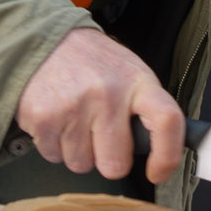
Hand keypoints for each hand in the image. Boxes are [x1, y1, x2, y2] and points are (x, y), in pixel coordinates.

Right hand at [15, 27, 186, 182]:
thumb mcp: (128, 72)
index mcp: (137, 81)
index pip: (167, 121)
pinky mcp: (43, 117)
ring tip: (74, 118)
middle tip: (99, 135)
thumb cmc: (91, 61)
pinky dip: (54, 144)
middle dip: (107, 159)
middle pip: (115, 164)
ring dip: (77, 150)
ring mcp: (74, 106)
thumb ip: (144, 109)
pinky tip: (56, 117)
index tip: (158, 172)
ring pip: (81, 165)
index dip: (167, 156)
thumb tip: (160, 152)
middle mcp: (107, 94)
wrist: (43, 38)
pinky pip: (54, 157)